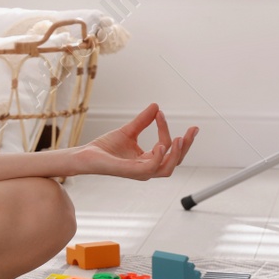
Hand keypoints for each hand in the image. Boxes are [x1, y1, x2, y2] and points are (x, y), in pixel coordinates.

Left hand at [77, 103, 197, 180]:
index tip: (160, 113)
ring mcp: (140, 172)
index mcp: (148, 160)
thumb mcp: (128, 131)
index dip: (166, 129)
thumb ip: (143, 121)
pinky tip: (162, 145)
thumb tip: (156, 106)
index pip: (166, 146)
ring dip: (176, 154)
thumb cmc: (105, 147)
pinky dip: (159, 158)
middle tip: (193, 130)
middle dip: (186, 146)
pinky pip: (151, 168)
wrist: (86, 155)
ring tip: (179, 138)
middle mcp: (147, 168)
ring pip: (168, 168)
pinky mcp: (131, 172)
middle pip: (175, 161)